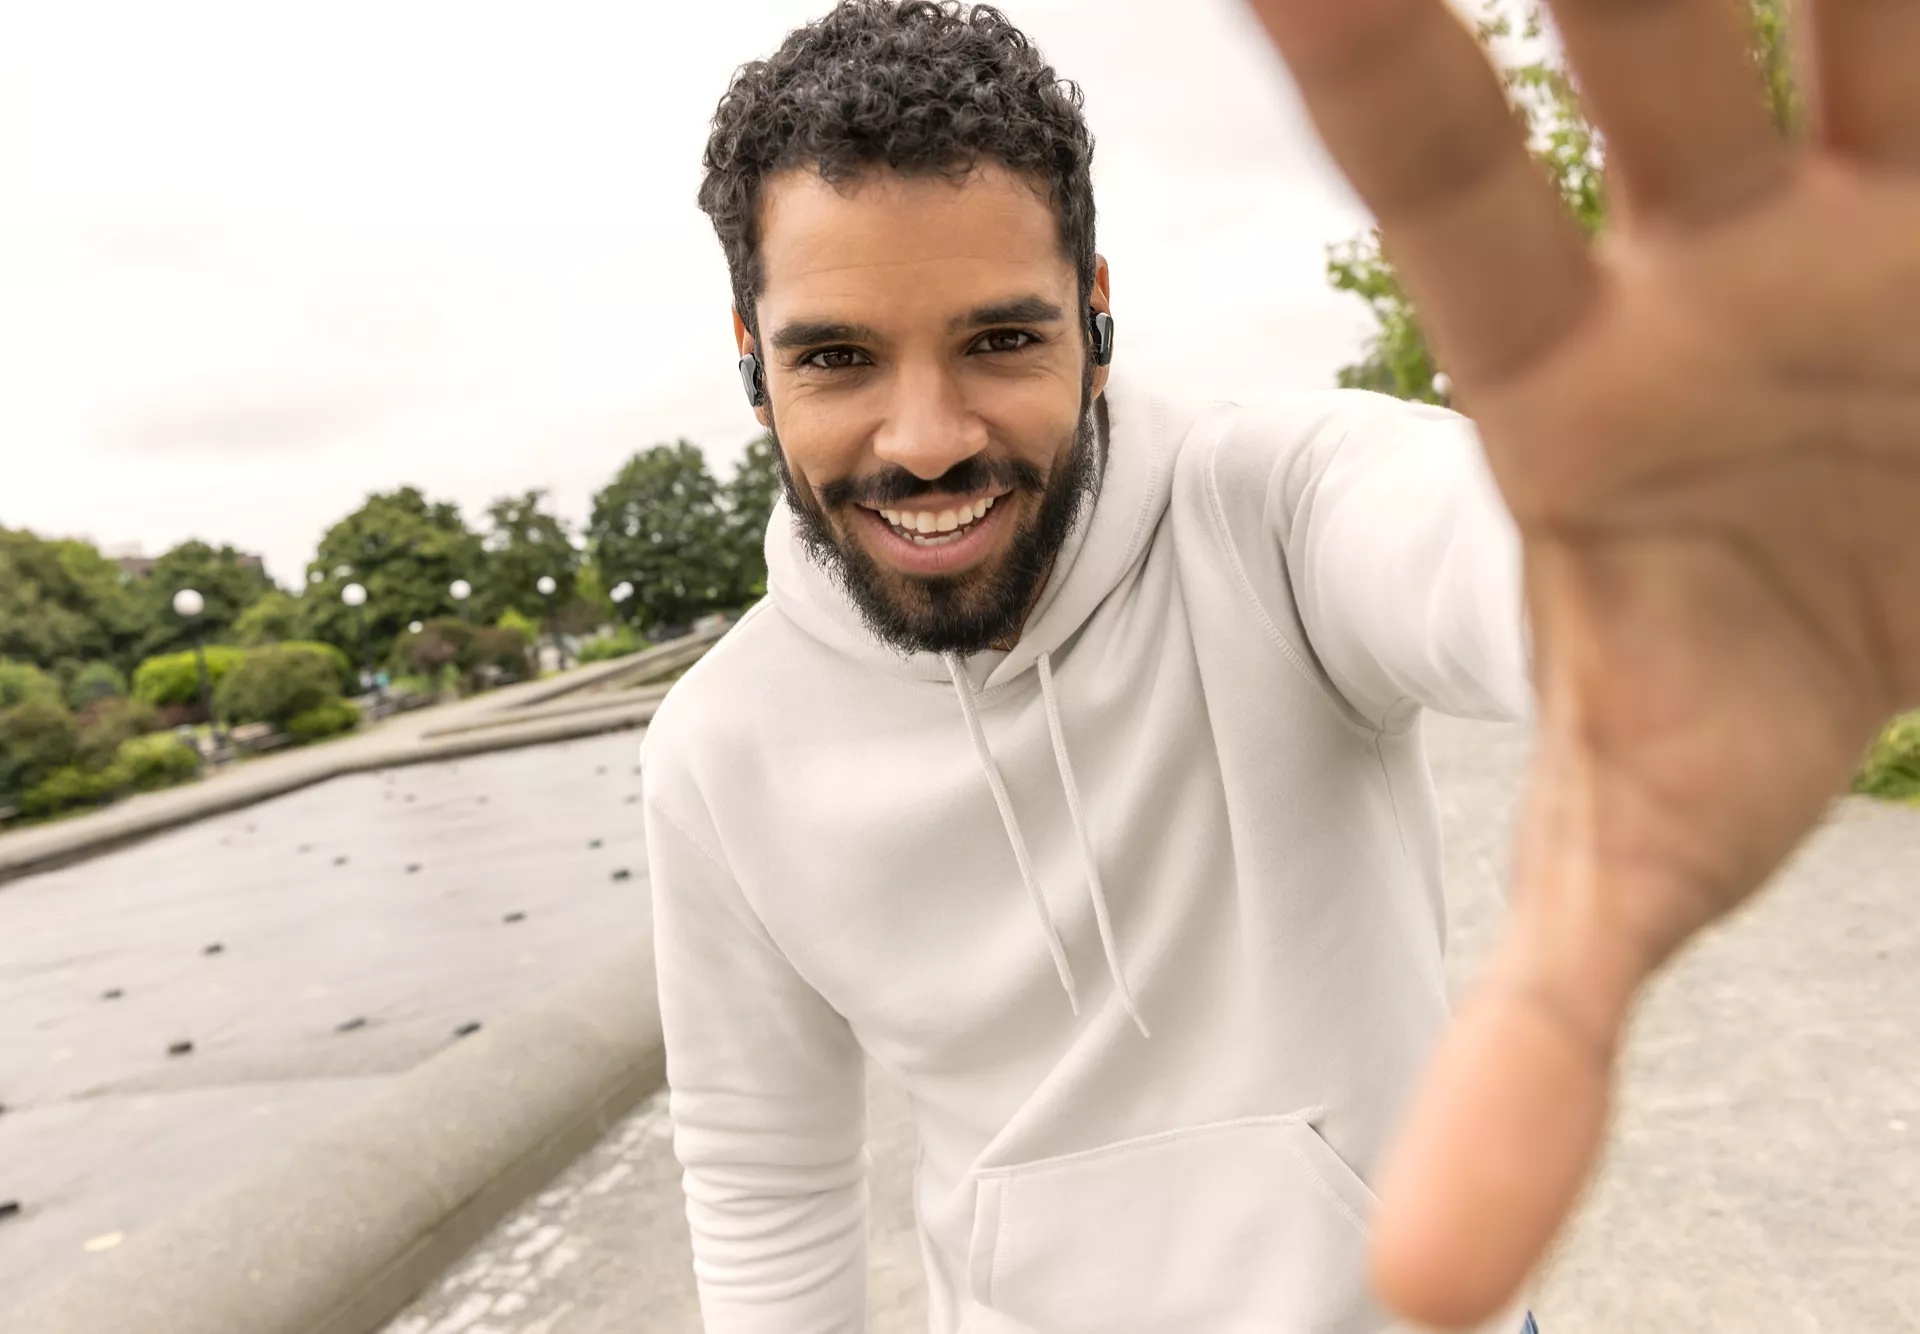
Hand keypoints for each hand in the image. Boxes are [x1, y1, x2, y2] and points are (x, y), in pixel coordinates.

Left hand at [1241, 0, 1919, 1325]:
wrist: (1904, 591)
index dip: (1372, 58)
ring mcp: (1880, 196)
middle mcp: (1718, 250)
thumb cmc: (1754, 695)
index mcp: (1581, 385)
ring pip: (1840, 0)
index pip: (1450, 193)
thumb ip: (1529, 1051)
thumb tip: (1414, 1297)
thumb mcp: (1637, 866)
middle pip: (1633, 35)